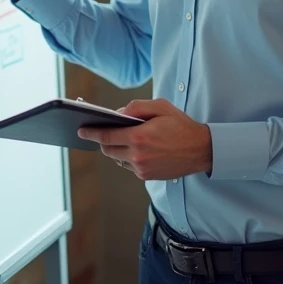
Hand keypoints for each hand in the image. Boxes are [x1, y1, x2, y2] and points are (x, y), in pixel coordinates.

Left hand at [78, 99, 212, 179]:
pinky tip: (138, 148)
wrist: (200, 150)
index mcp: (139, 137)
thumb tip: (119, 114)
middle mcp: (138, 156)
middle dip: (103, 140)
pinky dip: (128, 157)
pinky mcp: (147, 176)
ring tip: (124, 139)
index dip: (91, 132)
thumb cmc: (181, 126)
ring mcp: (142, 168)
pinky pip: (129, 166)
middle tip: (103, 131)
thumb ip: (137, 107)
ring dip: (116, 149)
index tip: (81, 130)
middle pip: (108, 149)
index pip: (106, 136)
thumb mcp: (160, 107)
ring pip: (117, 159)